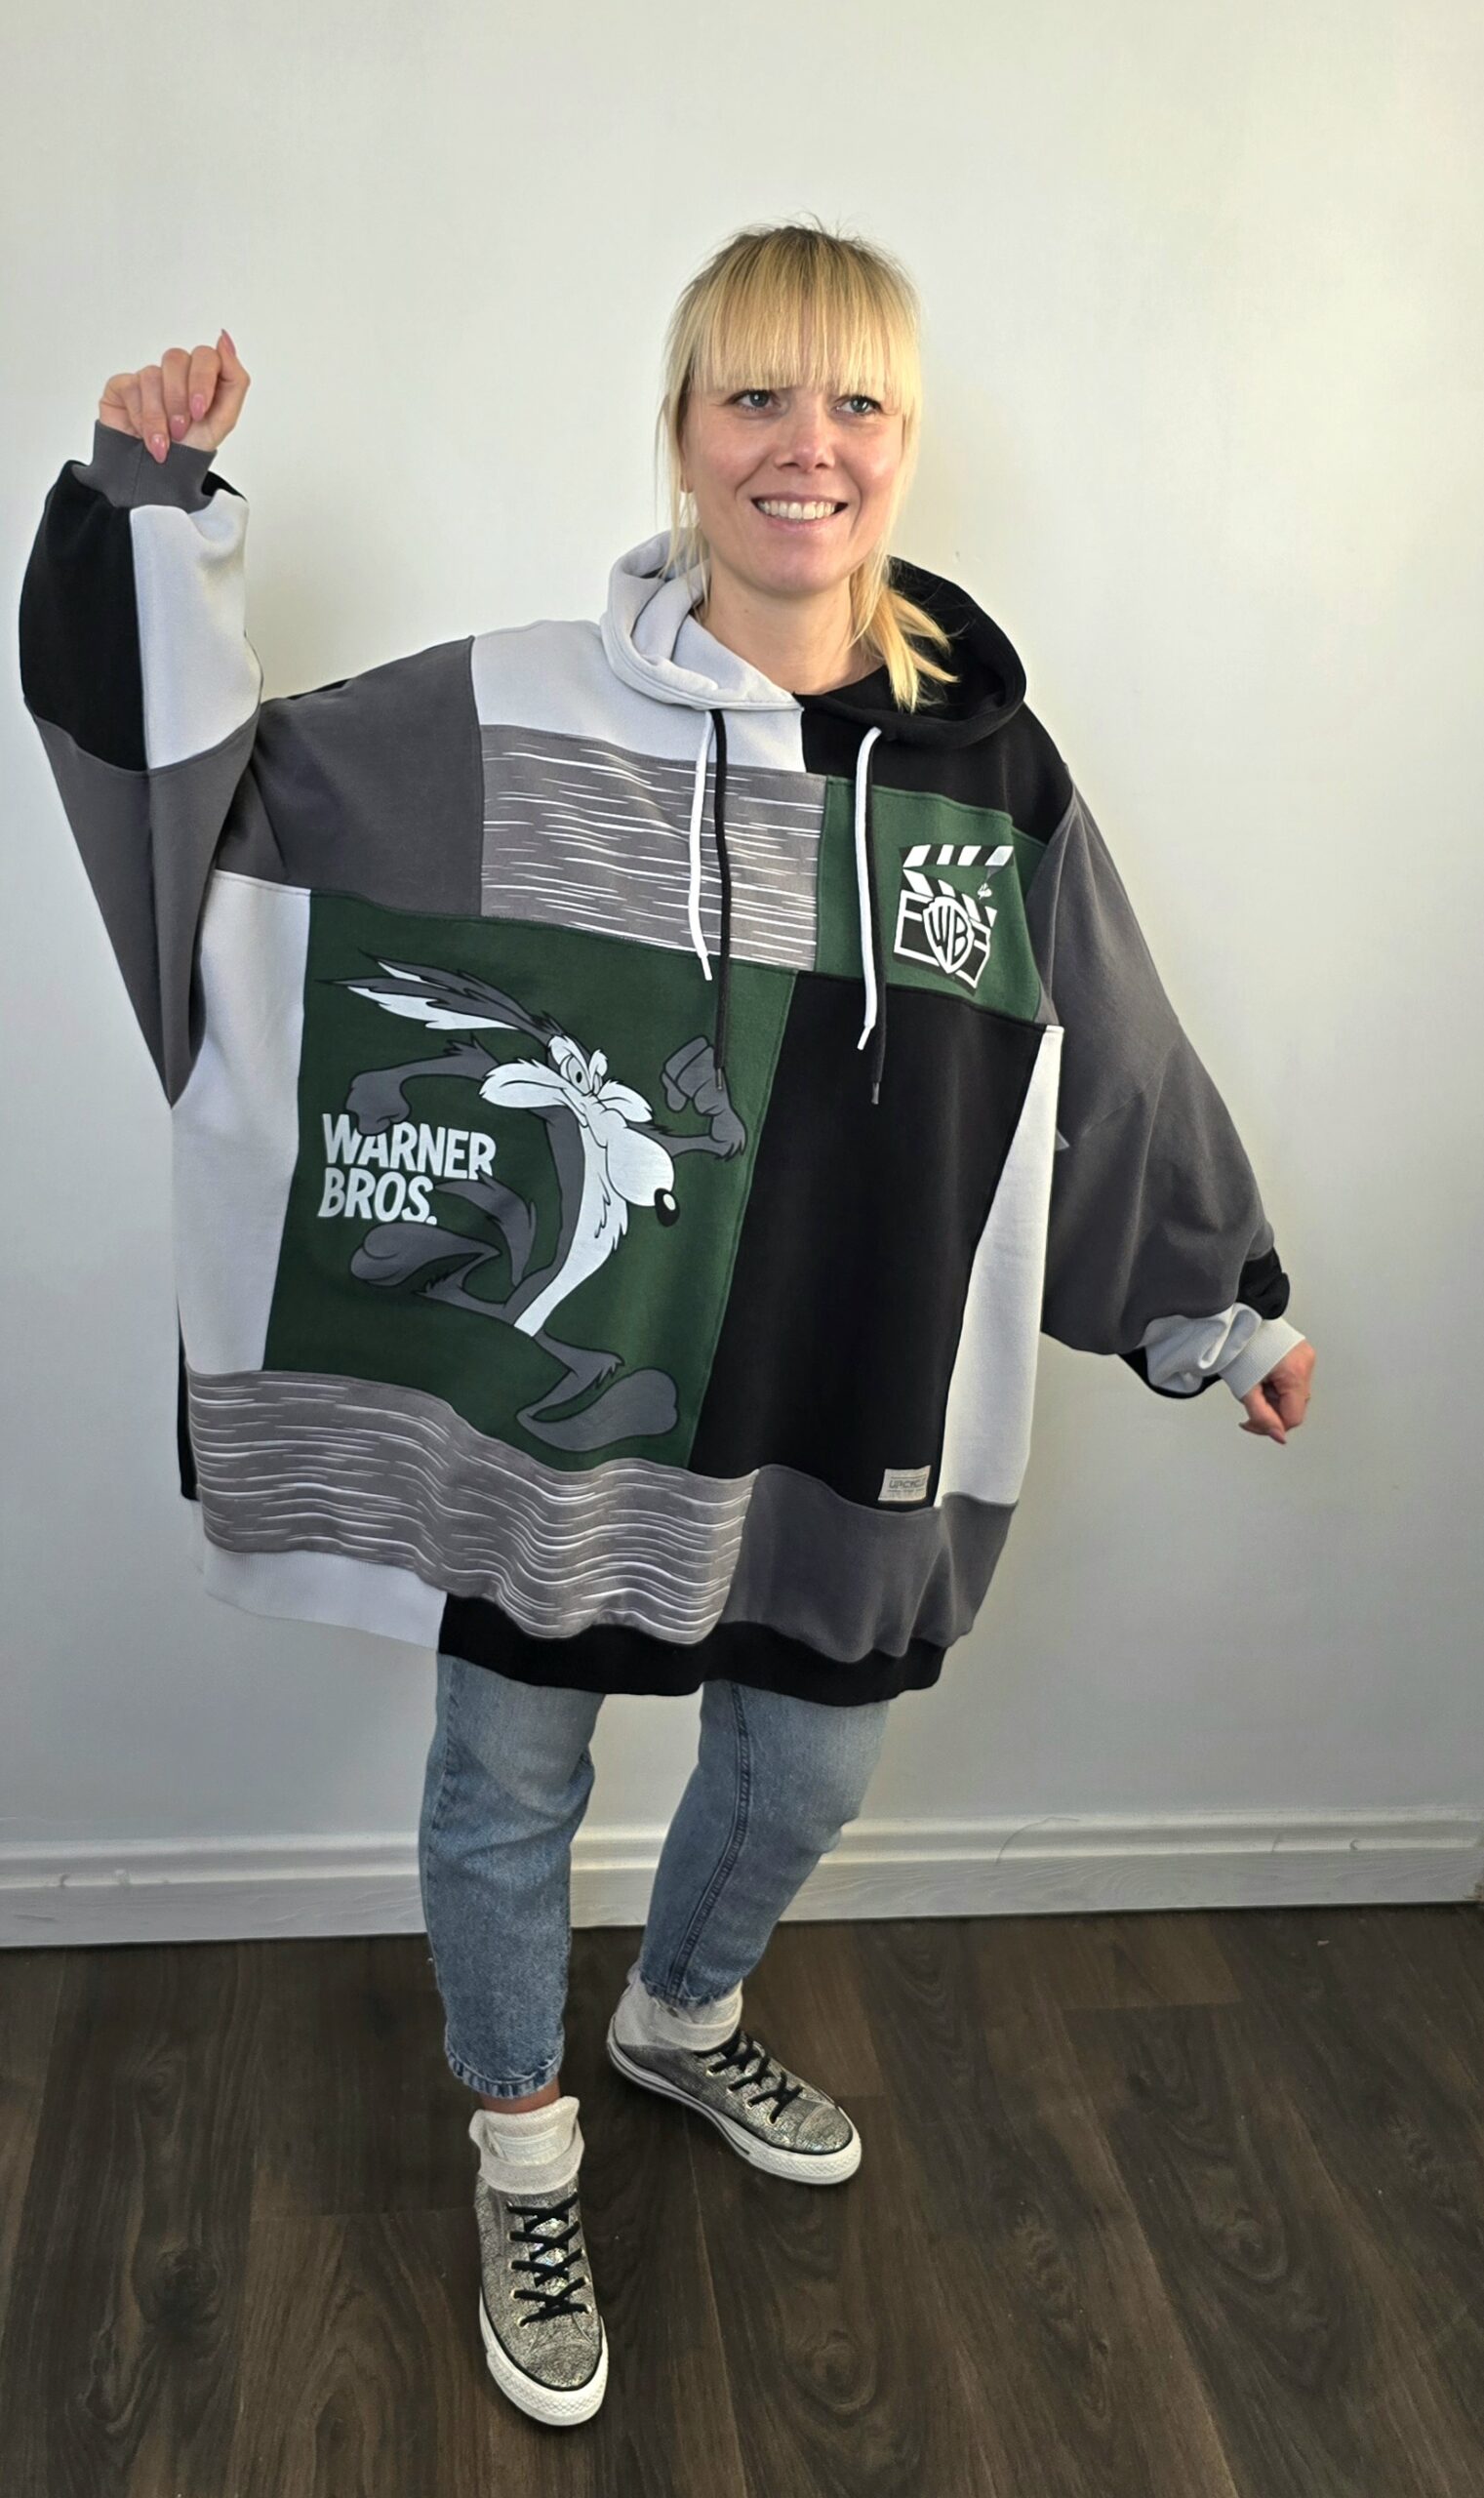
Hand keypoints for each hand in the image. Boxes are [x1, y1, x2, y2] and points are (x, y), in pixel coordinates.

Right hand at [97, 329, 250, 464]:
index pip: (205, 355)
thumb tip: (224, 339)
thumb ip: (234, 379)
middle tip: (181, 430)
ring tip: (163, 443)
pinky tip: (143, 436)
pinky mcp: (122, 386)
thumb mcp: (223, 420)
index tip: (200, 411)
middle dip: (179, 399)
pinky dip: (140, 418)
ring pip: (152, 375)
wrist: (159, 476)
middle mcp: (174, 372)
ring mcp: (148, 377)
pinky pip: (130, 387)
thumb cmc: (191, 448)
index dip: (202, 380)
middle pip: (175, 358)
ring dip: (159, 416)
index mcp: (201, 376)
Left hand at [1239, 1338, 1314, 1444]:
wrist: (1236, 1323)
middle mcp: (1306, 1364)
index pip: (1293, 1417)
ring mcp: (1306, 1357)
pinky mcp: (1302, 1353)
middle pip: (1294, 1407)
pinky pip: (1295, 1380)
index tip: (1252, 1421)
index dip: (1272, 1425)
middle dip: (1272, 1409)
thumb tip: (1279, 1437)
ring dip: (1275, 1397)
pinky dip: (1280, 1385)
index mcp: (1294, 1373)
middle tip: (1252, 1398)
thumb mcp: (1245, 1390)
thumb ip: (1261, 1416)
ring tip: (1258, 1383)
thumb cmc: (1238, 1350)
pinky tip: (1266, 1376)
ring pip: (1294, 1395)